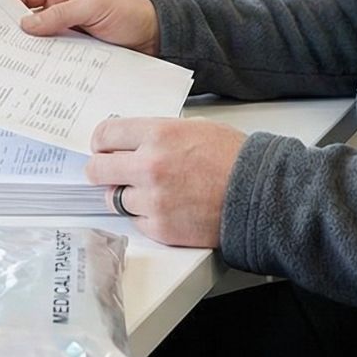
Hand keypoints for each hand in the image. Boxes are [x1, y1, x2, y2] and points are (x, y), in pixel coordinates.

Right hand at [12, 0, 158, 53]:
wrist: (158, 38)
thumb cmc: (131, 12)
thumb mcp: (96, 5)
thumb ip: (61, 14)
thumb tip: (26, 24)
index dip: (5, 2)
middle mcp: (61, 12)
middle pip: (28, 21)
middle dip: (12, 32)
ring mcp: (67, 35)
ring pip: (39, 44)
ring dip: (28, 53)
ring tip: (10, 66)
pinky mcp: (76, 56)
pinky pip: (55, 61)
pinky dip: (45, 67)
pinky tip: (36, 77)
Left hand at [84, 117, 246, 247]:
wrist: (258, 195)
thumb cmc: (234, 160)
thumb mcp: (195, 128)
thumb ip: (159, 134)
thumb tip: (133, 140)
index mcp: (158, 135)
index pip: (105, 135)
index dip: (101, 142)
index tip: (103, 147)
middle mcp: (150, 166)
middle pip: (98, 169)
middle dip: (102, 170)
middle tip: (111, 172)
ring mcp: (152, 199)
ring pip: (114, 198)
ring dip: (127, 194)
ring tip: (153, 190)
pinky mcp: (159, 228)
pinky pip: (135, 220)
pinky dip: (145, 215)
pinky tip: (167, 206)